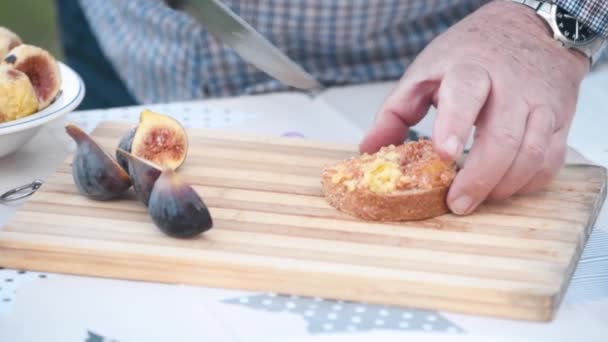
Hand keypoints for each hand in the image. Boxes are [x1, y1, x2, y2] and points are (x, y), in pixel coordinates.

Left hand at [360, 1, 589, 214]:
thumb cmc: (470, 54)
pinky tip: (505, 187)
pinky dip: (529, 181)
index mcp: (470, 68)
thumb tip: (369, 148)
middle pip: (503, 136)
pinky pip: (551, 159)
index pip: (466, 93)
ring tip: (478, 199)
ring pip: (532, 152)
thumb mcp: (426, 73)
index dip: (455, 125)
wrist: (526, 29)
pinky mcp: (559, 118)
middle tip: (457, 202)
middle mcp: (511, 85)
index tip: (443, 154)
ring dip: (505, 185)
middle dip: (480, 177)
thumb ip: (395, 111)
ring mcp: (540, 102)